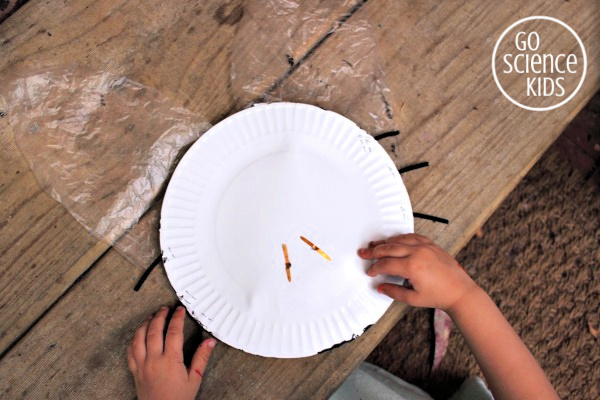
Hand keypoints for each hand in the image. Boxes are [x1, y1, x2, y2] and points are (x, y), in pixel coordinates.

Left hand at [127, 306, 216, 399]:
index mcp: (170, 360)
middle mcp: (154, 360)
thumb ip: (201, 357)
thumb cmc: (178, 399)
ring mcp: (142, 365)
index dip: (177, 318)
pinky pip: (130, 351)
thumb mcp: (194, 379)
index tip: (180, 310)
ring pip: (139, 338)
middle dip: (159, 316)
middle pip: (154, 330)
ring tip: (151, 316)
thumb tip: (210, 342)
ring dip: (145, 324)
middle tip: (165, 308)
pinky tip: (138, 334)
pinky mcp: (135, 371)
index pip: (174, 331)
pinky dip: (133, 339)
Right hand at [358, 233, 478, 311]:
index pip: (386, 264)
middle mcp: (418, 253)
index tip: (370, 271)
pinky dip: (401, 238)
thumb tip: (380, 287)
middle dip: (374, 251)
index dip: (375, 268)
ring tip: (375, 245)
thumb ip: (394, 292)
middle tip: (364, 253)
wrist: (460, 291)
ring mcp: (425, 247)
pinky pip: (412, 236)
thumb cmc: (440, 295)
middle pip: (389, 248)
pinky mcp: (431, 245)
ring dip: (385, 242)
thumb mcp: (413, 299)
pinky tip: (394, 240)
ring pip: (399, 240)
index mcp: (412, 267)